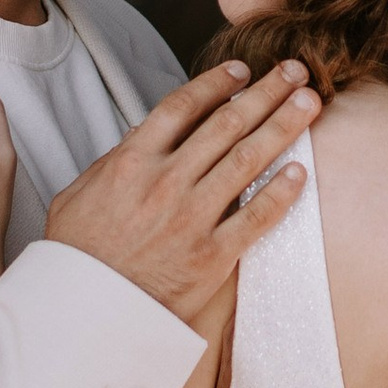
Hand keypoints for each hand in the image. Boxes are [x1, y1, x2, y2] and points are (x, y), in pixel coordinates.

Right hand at [44, 61, 315, 332]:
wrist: (86, 316)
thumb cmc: (78, 256)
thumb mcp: (78, 194)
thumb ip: (113, 160)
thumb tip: (144, 133)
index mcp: (132, 161)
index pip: (183, 107)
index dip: (216, 83)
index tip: (241, 71)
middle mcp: (167, 182)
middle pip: (227, 123)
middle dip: (267, 92)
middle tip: (295, 71)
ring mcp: (192, 218)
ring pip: (248, 160)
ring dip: (283, 126)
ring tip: (309, 104)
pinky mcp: (212, 255)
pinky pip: (257, 217)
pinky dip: (281, 192)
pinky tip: (301, 171)